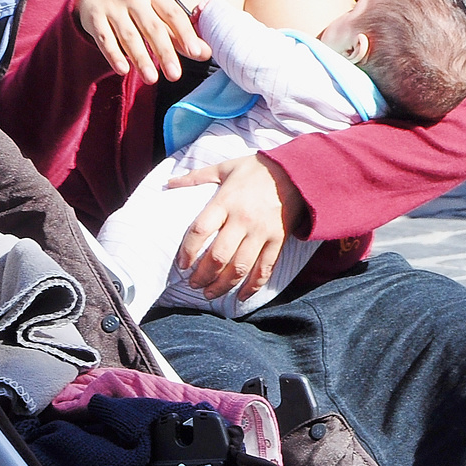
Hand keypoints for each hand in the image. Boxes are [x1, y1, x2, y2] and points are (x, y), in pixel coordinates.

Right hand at [74, 0, 209, 81]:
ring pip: (129, 35)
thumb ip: (179, 33)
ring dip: (141, 58)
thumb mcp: (156, 12)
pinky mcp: (93, 18)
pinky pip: (105, 39)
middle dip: (165, 52)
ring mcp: (112, 7)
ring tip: (152, 79)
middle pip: (152, 27)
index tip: (196, 53)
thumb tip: (206, 53)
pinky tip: (123, 70)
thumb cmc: (134, 5)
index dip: (185, 34)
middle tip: (175, 76)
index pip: (173, 14)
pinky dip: (113, 55)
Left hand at [172, 153, 310, 300]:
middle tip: (193, 284)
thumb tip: (169, 184)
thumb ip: (197, 177)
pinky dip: (252, 287)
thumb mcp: (226, 167)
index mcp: (226, 201)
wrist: (297, 172)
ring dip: (222, 285)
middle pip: (218, 256)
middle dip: (202, 276)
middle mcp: (243, 220)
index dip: (188, 251)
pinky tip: (241, 297)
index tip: (182, 264)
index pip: (200, 230)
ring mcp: (262, 232)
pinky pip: (265, 269)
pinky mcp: (278, 241)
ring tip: (209, 293)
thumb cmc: (257, 169)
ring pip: (240, 268)